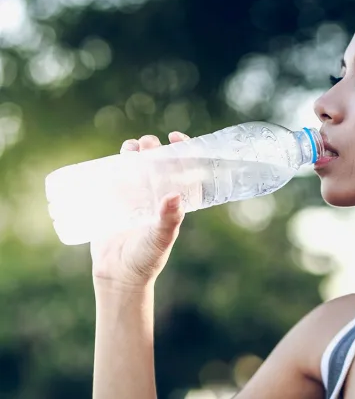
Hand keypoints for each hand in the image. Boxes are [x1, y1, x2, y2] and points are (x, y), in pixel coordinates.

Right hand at [90, 131, 190, 291]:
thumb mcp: (161, 238)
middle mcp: (156, 196)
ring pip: (137, 166)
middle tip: (148, 143)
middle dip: (156, 149)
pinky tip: (114, 158)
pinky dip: (115, 164)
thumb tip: (174, 196)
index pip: (183, 170)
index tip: (176, 138)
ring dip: (135, 152)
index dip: (183, 151)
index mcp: (174, 201)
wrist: (118, 275)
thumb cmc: (147, 258)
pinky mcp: (115, 201)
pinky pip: (115, 177)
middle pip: (159, 164)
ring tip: (131, 147)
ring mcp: (135, 196)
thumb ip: (168, 220)